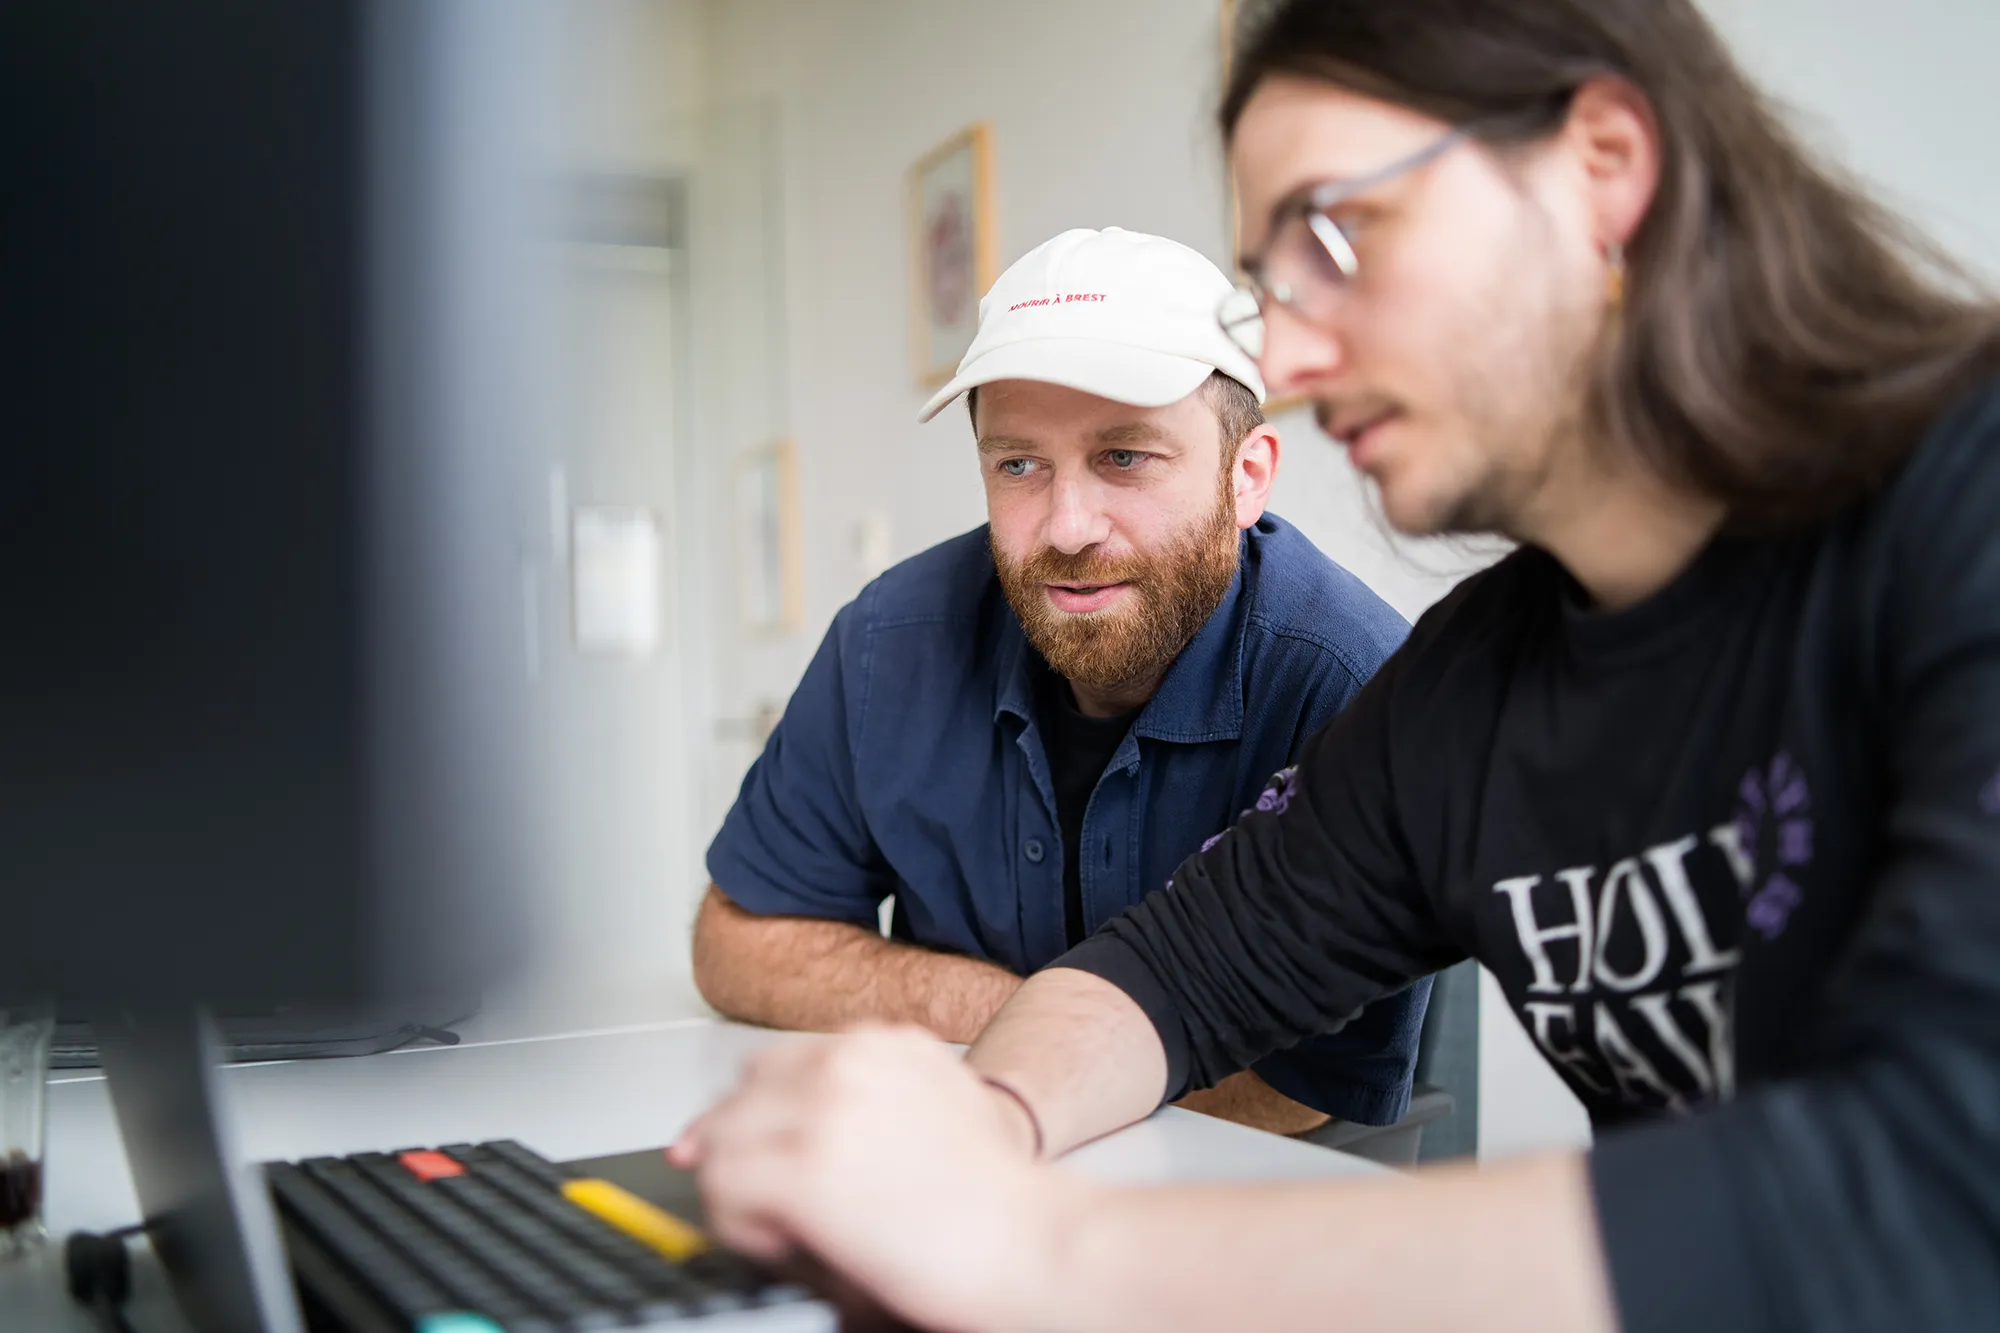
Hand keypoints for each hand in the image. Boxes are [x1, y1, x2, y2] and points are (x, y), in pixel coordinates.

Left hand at [669, 1026, 1080, 1332]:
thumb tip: (812, 1135)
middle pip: (745, 1089)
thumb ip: (880, 1104)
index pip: (782, 1064)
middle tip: (765, 1202)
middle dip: (744, 1142)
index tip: (748, 1150)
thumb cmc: (1001, 1200)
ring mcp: (823, 1109)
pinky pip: (723, 1190)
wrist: (1034, 1241)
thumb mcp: (943, 1112)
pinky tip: (786, 1244)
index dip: (763, 1118)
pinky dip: (739, 1226)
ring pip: (723, 1138)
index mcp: (887, 1042)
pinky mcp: (803, 1169)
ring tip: (788, 1233)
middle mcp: (850, 1060)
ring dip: (739, 1187)